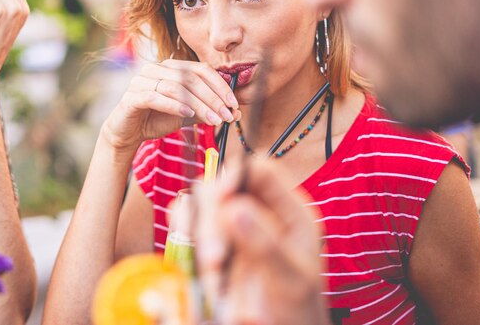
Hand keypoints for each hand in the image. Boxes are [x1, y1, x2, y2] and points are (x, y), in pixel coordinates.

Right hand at [101, 59, 240, 150]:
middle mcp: (156, 68)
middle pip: (190, 78)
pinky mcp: (132, 96)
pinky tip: (188, 114)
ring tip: (213, 120)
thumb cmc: (157, 118)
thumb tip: (235, 112)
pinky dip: (174, 105)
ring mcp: (142, 80)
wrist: (128, 132)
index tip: (234, 104)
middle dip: (212, 98)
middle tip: (226, 115)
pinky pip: (155, 97)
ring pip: (175, 87)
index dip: (220, 86)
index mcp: (171, 67)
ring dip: (198, 104)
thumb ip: (208, 111)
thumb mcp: (188, 114)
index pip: (201, 70)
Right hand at [195, 160, 329, 324]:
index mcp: (289, 211)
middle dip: (212, 220)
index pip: (261, 171)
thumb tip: (235, 206)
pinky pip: (185, 225)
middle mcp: (257, 211)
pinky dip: (182, 240)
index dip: (238, 175)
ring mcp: (230, 226)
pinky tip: (195, 265)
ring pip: (199, 205)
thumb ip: (266, 244)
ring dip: (196, 235)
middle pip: (222, 187)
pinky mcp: (208, 242)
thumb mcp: (292, 280)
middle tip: (215, 260)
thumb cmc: (297, 308)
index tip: (221, 198)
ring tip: (212, 274)